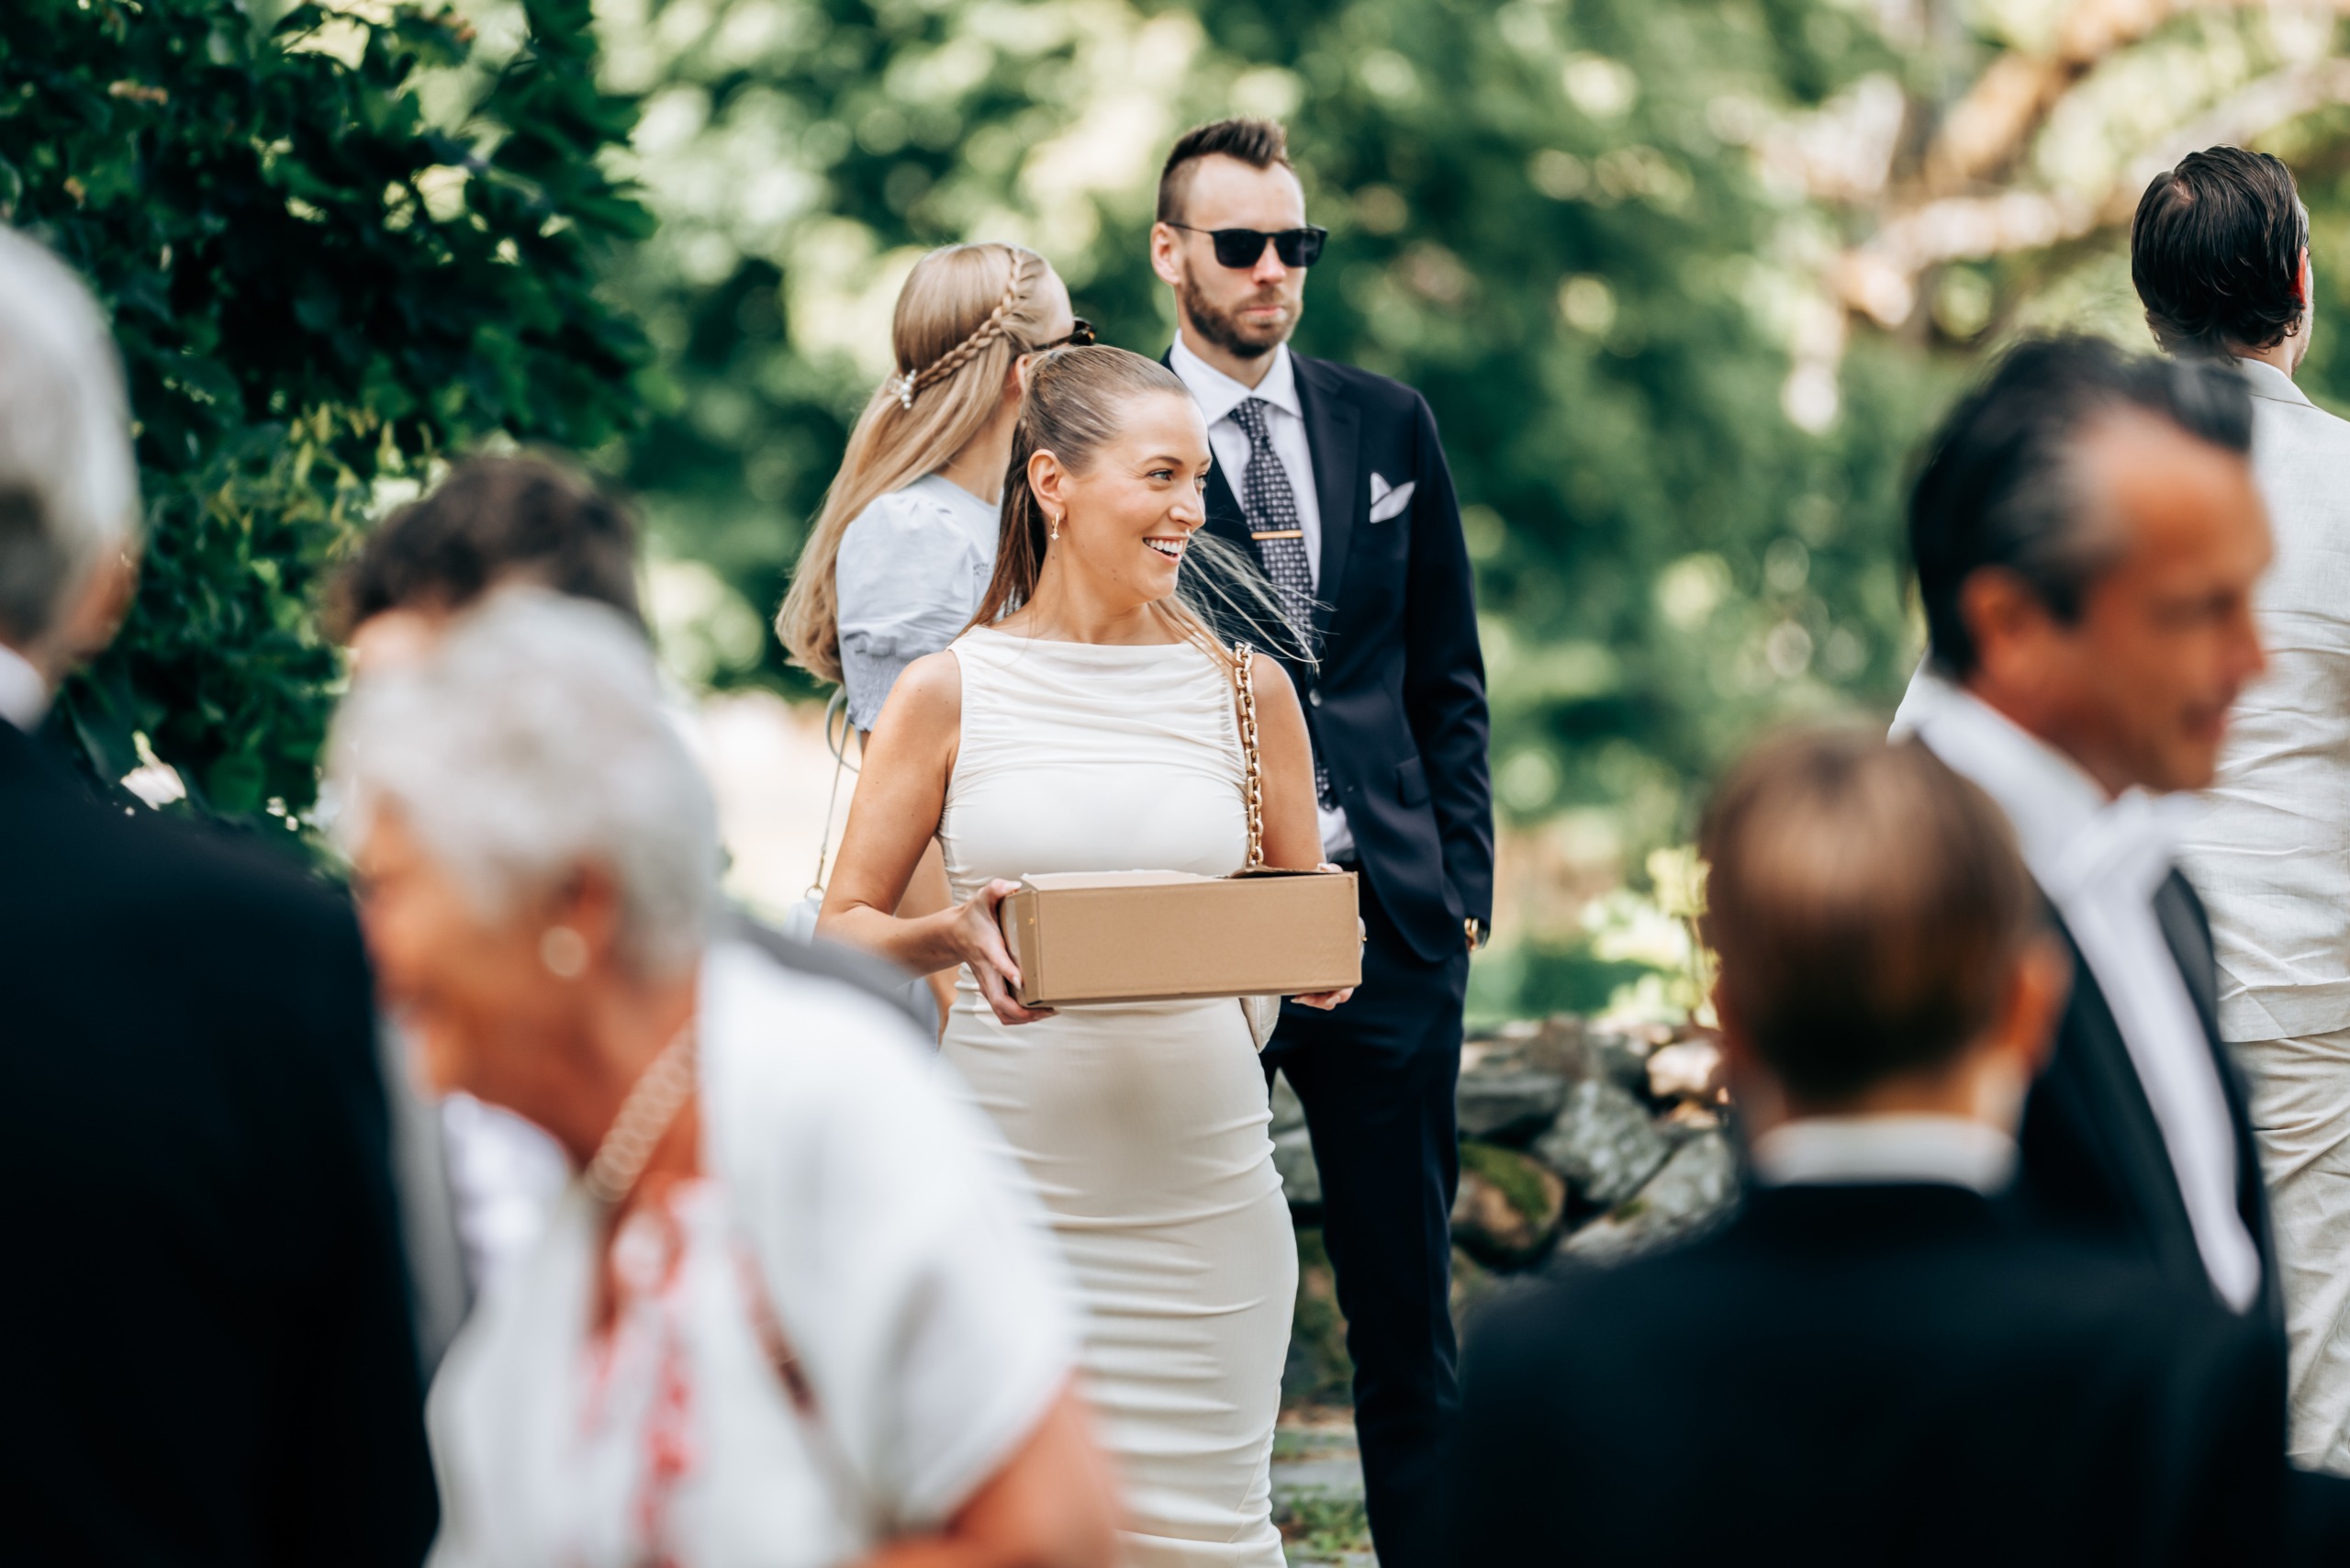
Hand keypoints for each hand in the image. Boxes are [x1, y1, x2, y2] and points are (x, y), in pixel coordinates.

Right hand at [953, 878, 1054, 1026]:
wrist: (954, 934)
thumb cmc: (973, 917)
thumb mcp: (982, 898)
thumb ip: (996, 888)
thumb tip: (1013, 885)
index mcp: (987, 948)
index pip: (996, 961)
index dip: (1008, 971)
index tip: (1022, 980)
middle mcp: (986, 971)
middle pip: (1000, 1001)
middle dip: (1023, 1011)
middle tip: (1048, 1008)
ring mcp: (987, 984)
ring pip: (1001, 1012)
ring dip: (1024, 1019)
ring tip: (1048, 1012)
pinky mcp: (991, 989)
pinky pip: (1003, 1011)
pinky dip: (1019, 1017)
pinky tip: (1039, 1011)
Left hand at [1293, 861, 1357, 1009]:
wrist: (1319, 906)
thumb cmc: (1326, 899)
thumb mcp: (1330, 886)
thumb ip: (1330, 873)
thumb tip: (1322, 867)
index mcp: (1349, 946)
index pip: (1351, 973)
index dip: (1342, 988)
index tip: (1333, 994)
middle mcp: (1343, 960)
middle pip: (1341, 991)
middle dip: (1325, 999)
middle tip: (1307, 998)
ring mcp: (1331, 967)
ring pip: (1329, 995)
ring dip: (1316, 1000)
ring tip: (1299, 998)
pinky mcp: (1319, 970)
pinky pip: (1319, 991)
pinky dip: (1310, 996)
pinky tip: (1295, 994)